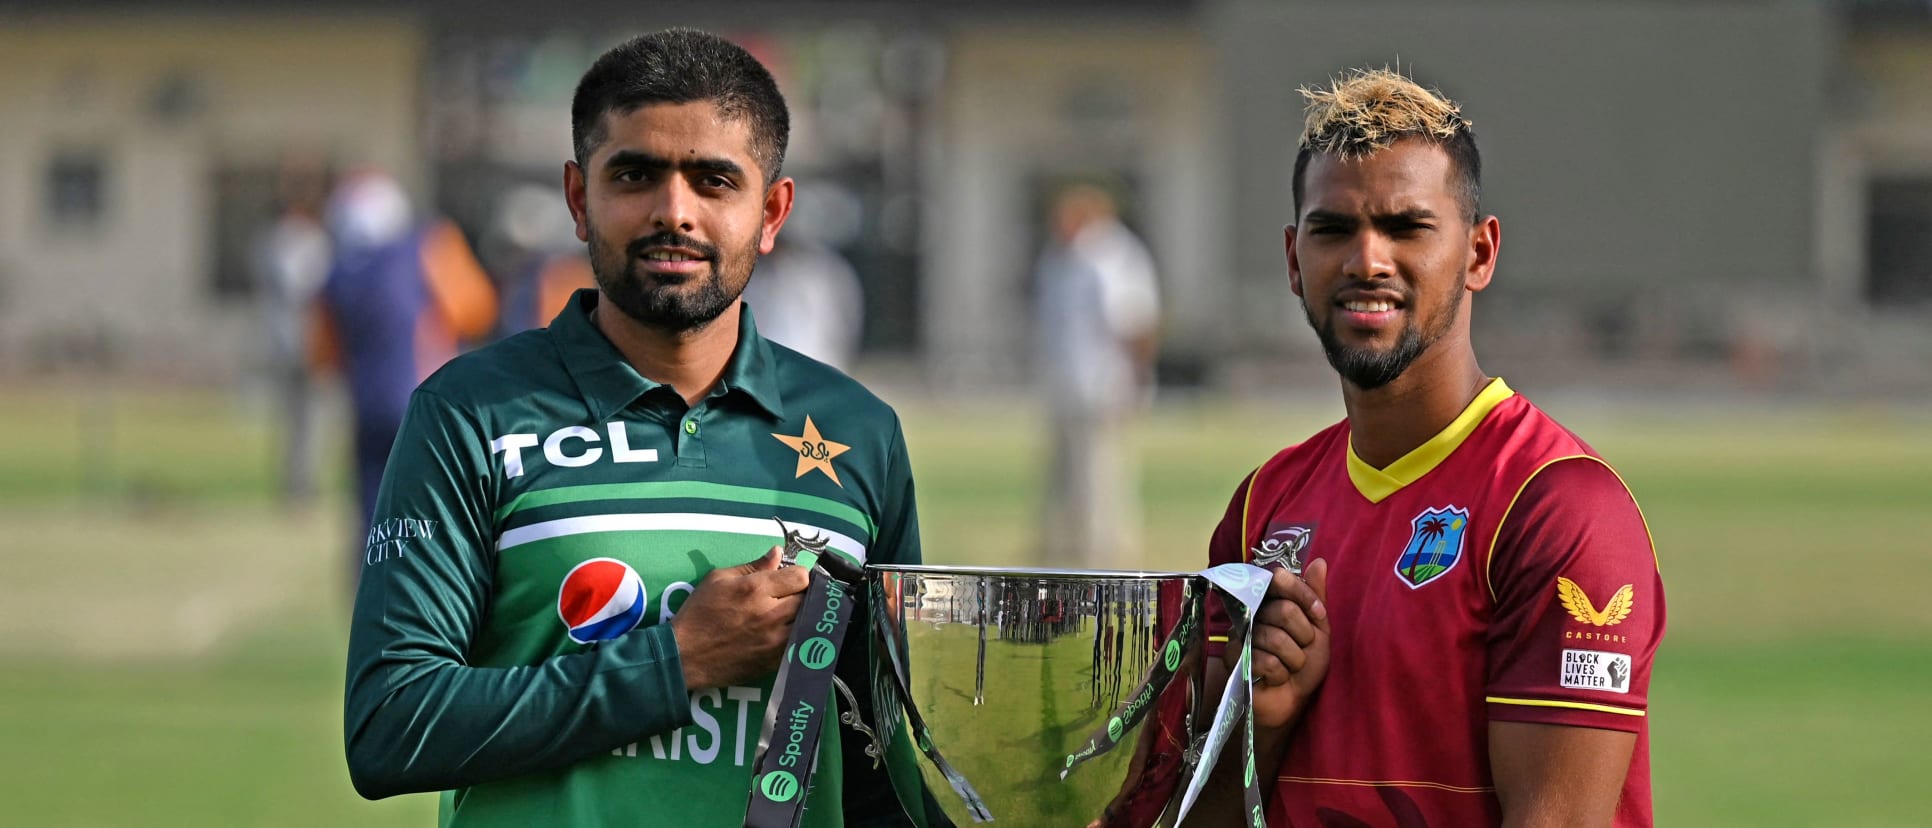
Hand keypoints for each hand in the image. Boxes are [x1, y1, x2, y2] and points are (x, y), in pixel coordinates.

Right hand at [670, 546, 811, 690]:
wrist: (685, 656)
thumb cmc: (698, 613)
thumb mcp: (718, 579)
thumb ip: (753, 566)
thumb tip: (777, 553)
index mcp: (757, 589)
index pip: (801, 576)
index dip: (798, 575)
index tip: (790, 579)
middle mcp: (771, 614)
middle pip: (809, 599)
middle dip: (802, 595)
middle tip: (790, 597)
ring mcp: (775, 641)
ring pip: (808, 623)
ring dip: (802, 617)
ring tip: (788, 616)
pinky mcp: (775, 661)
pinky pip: (799, 644)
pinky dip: (797, 638)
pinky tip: (783, 635)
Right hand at [1245, 558, 1330, 730]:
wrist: (1291, 701)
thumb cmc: (1305, 665)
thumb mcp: (1318, 630)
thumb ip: (1316, 597)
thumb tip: (1320, 561)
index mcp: (1271, 601)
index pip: (1278, 578)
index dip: (1302, 594)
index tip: (1319, 615)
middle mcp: (1252, 613)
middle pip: (1283, 611)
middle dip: (1303, 636)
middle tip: (1302, 650)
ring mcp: (1240, 635)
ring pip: (1277, 640)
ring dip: (1294, 661)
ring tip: (1290, 668)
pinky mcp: (1234, 659)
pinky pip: (1266, 662)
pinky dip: (1281, 675)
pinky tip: (1276, 679)